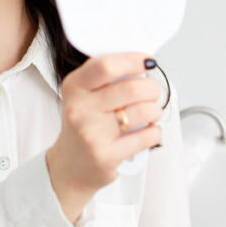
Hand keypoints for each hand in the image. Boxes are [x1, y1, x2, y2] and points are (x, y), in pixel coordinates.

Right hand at [45, 53, 163, 223]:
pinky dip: (154, 131)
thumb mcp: (84, 95)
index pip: (107, 66)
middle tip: (152, 92)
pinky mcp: (107, 155)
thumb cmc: (84, 126)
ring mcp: (92, 134)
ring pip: (144, 111)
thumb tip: (142, 64)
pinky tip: (146, 131)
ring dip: (155, 110)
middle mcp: (79, 109)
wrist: (70, 166)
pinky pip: (147, 136)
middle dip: (152, 88)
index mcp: (74, 87)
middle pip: (131, 88)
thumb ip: (107, 78)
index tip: (146, 61)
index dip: (133, 60)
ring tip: (149, 113)